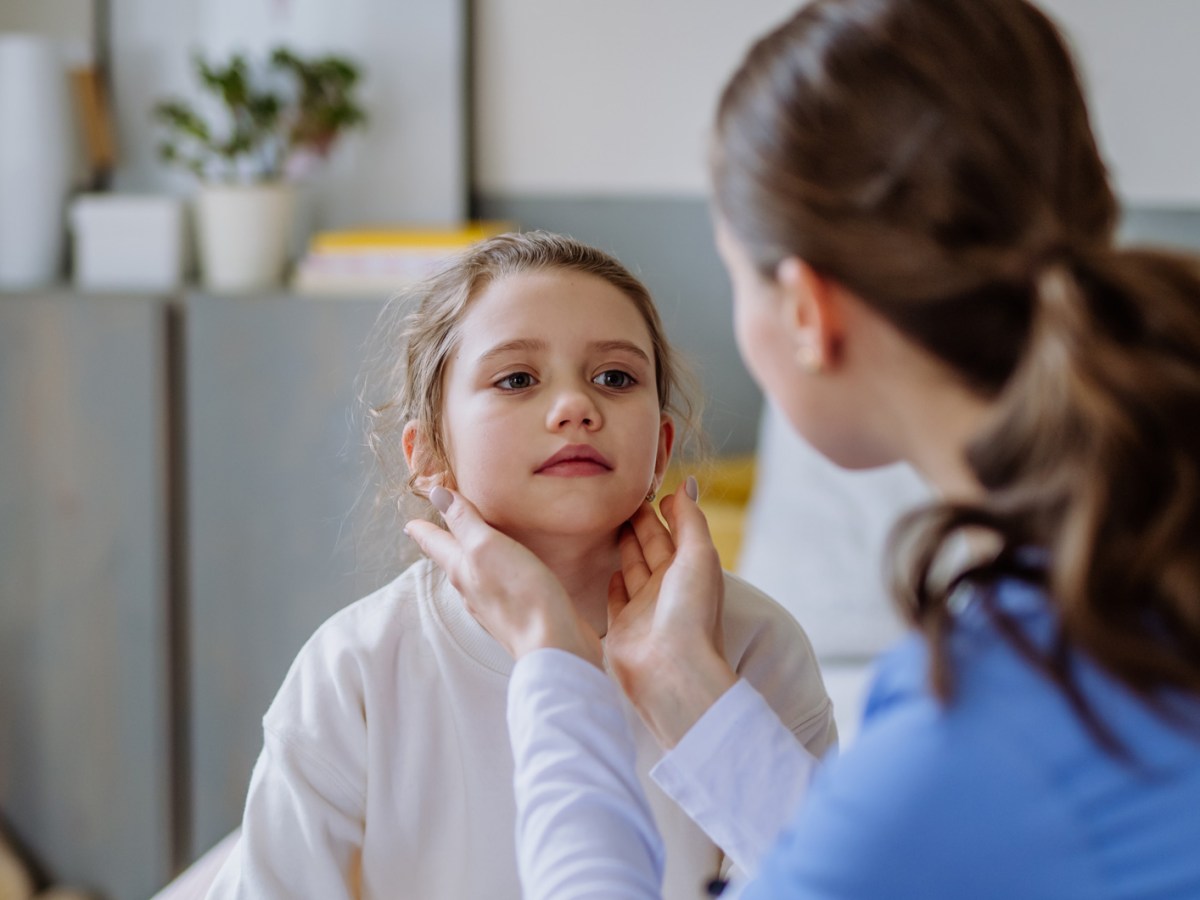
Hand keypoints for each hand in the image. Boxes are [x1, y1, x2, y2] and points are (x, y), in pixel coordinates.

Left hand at [404, 487, 602, 666]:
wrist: (552, 645)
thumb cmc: (519, 594)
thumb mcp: (488, 547)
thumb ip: (464, 521)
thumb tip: (438, 495)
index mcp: (461, 569)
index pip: (435, 542)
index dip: (423, 528)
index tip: (410, 522)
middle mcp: (471, 589)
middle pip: (451, 560)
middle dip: (444, 543)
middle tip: (437, 533)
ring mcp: (494, 604)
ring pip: (473, 575)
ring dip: (468, 559)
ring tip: (469, 548)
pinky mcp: (517, 613)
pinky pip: (497, 586)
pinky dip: (494, 572)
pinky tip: (505, 573)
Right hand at [605, 477, 737, 746]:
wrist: (672, 671)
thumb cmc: (691, 613)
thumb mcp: (698, 556)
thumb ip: (690, 519)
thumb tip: (687, 483)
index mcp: (690, 570)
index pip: (674, 531)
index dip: (664, 510)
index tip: (647, 488)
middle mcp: (668, 588)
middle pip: (651, 547)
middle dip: (640, 523)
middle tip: (621, 499)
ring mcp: (644, 608)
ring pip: (632, 568)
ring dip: (625, 547)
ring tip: (610, 524)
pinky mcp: (622, 627)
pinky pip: (617, 599)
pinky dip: (614, 583)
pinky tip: (609, 570)